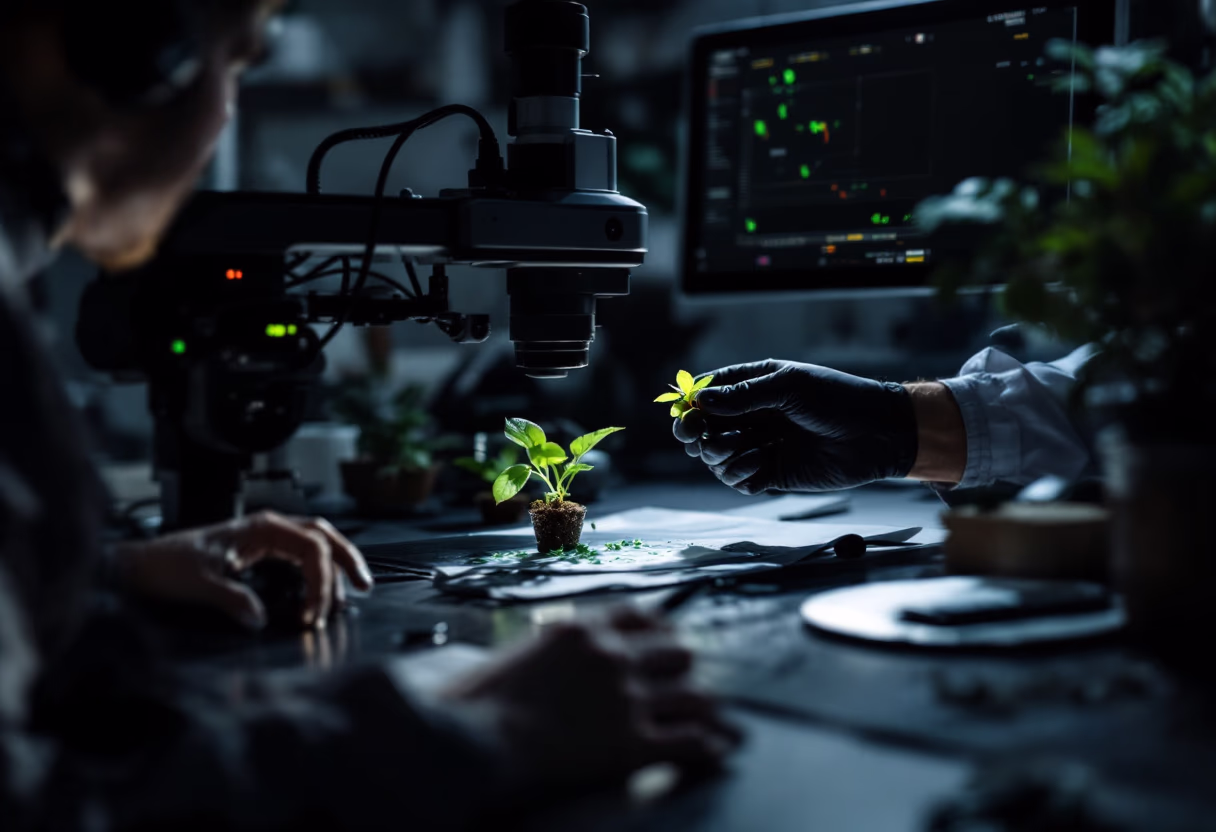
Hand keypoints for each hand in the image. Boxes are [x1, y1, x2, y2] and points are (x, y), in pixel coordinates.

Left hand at [114, 511, 372, 629]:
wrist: (139, 567)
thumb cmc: (164, 566)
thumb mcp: (198, 584)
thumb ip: (232, 599)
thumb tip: (261, 618)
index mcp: (260, 527)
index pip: (311, 548)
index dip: (320, 583)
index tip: (312, 615)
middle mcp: (267, 527)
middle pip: (324, 535)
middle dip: (348, 560)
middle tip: (364, 587)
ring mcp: (264, 537)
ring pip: (315, 542)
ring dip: (336, 563)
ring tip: (351, 589)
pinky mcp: (258, 550)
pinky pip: (299, 554)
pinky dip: (317, 569)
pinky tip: (321, 587)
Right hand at [444, 610, 740, 795]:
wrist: (468, 744)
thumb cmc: (474, 706)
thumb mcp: (514, 656)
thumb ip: (550, 651)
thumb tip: (556, 659)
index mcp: (582, 629)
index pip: (641, 615)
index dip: (662, 629)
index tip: (668, 640)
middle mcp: (611, 656)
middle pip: (679, 650)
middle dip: (684, 670)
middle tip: (686, 685)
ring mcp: (625, 699)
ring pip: (696, 694)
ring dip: (703, 710)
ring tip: (711, 721)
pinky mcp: (631, 744)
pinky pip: (692, 742)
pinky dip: (707, 749)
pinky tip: (712, 753)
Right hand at [674, 359, 917, 493]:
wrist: (878, 434)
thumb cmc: (838, 399)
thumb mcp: (789, 387)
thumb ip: (744, 395)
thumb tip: (700, 400)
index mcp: (756, 386)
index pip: (710, 394)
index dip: (692, 405)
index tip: (685, 416)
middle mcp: (754, 416)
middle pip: (706, 429)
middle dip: (698, 435)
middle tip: (696, 439)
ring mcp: (761, 445)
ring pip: (718, 456)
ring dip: (720, 455)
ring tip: (739, 449)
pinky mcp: (772, 474)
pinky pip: (739, 480)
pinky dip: (740, 475)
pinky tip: (759, 465)